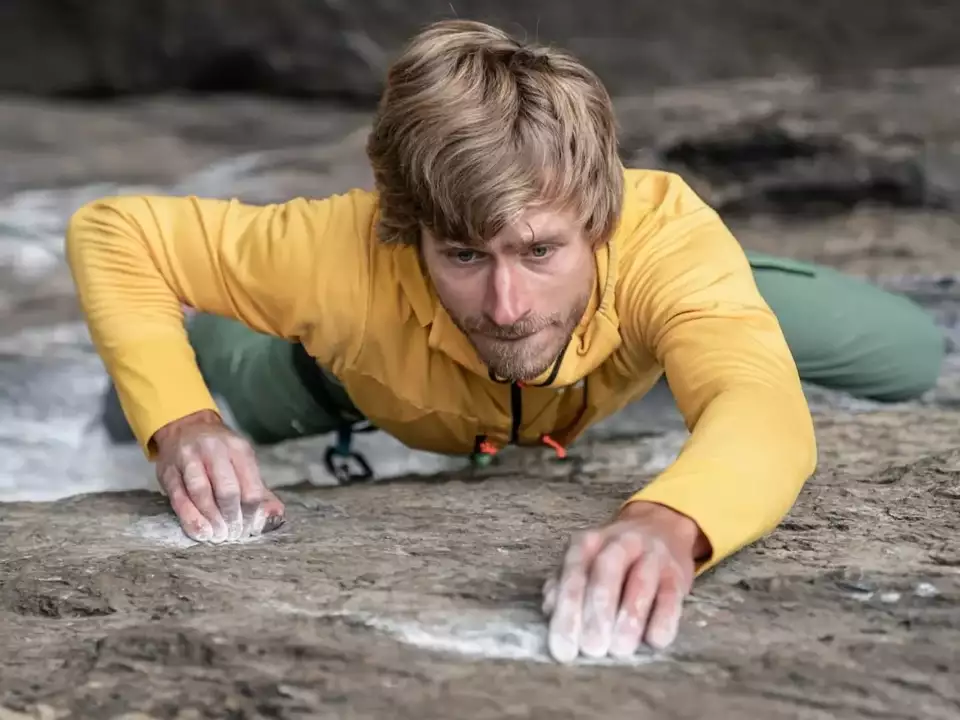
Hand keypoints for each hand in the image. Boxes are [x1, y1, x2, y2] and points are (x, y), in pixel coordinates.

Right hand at [152, 410, 284, 542]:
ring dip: (211, 519)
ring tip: (218, 535)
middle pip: (227, 490)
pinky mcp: (168, 471)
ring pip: (201, 493)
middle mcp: (214, 450)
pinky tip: (200, 532)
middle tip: (234, 534)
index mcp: (238, 448)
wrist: (185, 426)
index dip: (253, 512)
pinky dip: (190, 518)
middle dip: (232, 517)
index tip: (251, 527)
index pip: (251, 486)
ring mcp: (189, 459)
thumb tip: (275, 514)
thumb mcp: (242, 460)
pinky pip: (179, 499)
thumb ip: (258, 488)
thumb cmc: (221, 452)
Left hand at [542, 501, 710, 662]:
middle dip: (597, 616)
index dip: (567, 614)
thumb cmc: (613, 556)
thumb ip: (564, 583)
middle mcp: (620, 543)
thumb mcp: (585, 560)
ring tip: (620, 649)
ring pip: (640, 585)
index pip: (574, 576)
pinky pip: (671, 598)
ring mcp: (652, 556)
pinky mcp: (678, 573)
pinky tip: (653, 641)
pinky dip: (663, 621)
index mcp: (588, 543)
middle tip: (592, 649)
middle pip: (606, 577)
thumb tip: (550, 610)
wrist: (661, 527)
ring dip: (629, 620)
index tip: (564, 649)